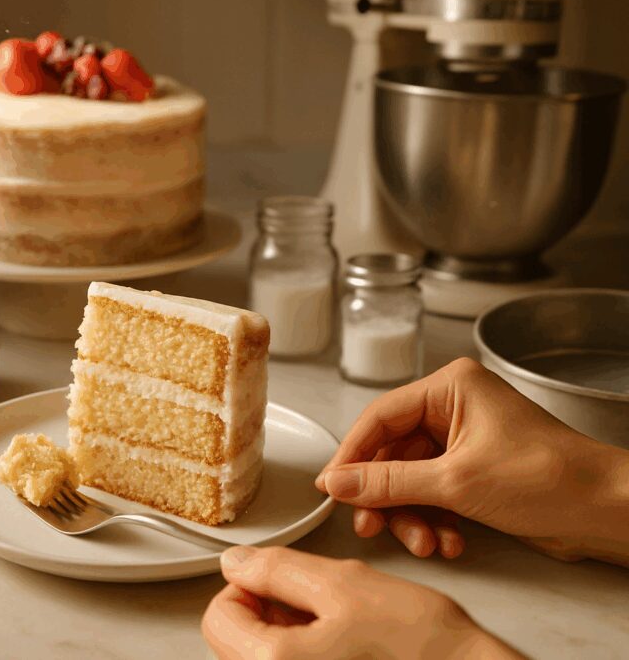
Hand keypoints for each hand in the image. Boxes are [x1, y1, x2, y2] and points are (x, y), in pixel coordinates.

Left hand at [202, 546, 522, 659]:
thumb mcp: (342, 586)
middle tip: (314, 602)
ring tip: (336, 625)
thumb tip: (235, 562)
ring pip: (262, 654)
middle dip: (266, 611)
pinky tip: (343, 646)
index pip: (219, 616)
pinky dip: (305, 651)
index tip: (282, 582)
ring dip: (286, 631)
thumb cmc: (421, 644)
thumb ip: (277, 570)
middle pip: (234, 640)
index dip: (248, 586)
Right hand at [316, 358, 628, 564]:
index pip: (379, 418)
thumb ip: (388, 482)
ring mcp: (463, 440)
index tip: (331, 488)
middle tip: (371, 526)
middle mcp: (452, 408)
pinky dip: (435, 520)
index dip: (351, 456)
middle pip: (392, 453)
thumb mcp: (455, 482)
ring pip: (410, 479)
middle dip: (386, 497)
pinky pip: (433, 493)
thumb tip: (336, 483)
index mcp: (449, 388)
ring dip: (412, 516)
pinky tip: (448, 543)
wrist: (606, 511)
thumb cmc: (550, 478)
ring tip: (425, 545)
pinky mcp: (473, 470)